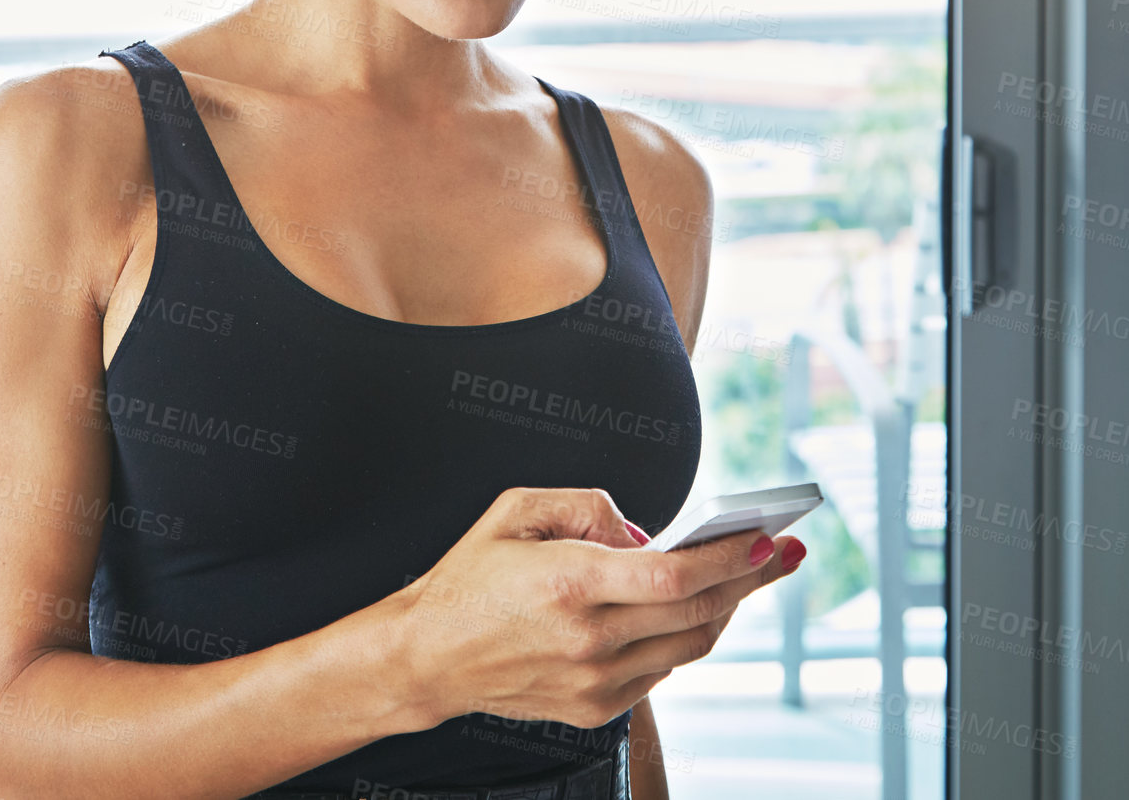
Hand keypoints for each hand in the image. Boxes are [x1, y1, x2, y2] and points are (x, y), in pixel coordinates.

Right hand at [389, 486, 802, 730]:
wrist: (429, 656)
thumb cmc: (471, 574)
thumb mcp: (518, 508)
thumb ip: (587, 505)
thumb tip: (643, 532)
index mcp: (571, 583)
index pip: (674, 576)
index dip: (727, 559)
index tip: (763, 538)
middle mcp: (589, 640)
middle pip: (697, 613)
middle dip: (749, 578)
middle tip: (785, 553)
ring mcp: (595, 682)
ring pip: (688, 646)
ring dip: (727, 609)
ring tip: (750, 576)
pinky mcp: (595, 708)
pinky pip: (662, 670)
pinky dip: (688, 636)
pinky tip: (698, 609)